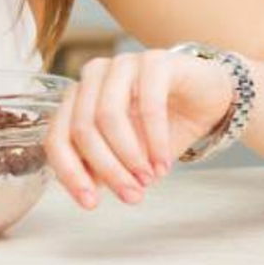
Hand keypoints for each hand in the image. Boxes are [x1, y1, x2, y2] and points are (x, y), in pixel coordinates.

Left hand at [43, 49, 233, 208]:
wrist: (206, 97)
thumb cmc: (162, 124)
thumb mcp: (128, 153)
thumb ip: (102, 167)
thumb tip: (87, 191)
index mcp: (77, 97)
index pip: (57, 136)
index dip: (69, 173)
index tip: (90, 203)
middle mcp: (93, 76)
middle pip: (82, 128)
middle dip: (107, 169)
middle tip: (131, 195)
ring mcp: (121, 64)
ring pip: (108, 115)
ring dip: (129, 155)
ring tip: (148, 180)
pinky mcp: (155, 61)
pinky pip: (148, 104)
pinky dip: (155, 140)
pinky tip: (163, 163)